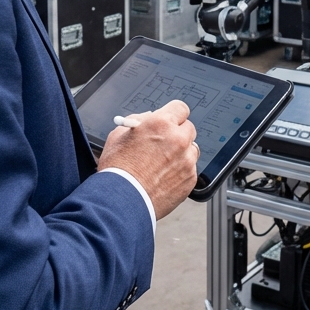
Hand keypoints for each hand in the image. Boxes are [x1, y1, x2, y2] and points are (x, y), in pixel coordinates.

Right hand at [97, 100, 197, 219]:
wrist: (122, 201)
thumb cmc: (118, 171)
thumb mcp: (119, 135)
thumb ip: (137, 121)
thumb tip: (147, 117)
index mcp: (160, 124)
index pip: (180, 108)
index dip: (174, 115)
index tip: (171, 120)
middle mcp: (177, 139)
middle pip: (188, 128)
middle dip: (178, 134)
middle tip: (165, 143)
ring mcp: (186, 160)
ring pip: (192, 149)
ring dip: (182, 153)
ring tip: (162, 164)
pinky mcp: (190, 179)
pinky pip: (190, 169)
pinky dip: (181, 171)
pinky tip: (164, 177)